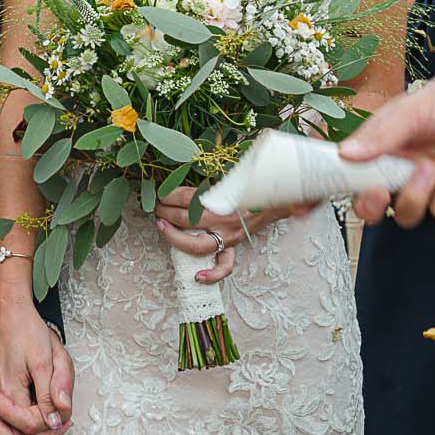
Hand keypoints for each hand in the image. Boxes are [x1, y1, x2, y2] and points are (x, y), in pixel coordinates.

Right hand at [0, 295, 72, 434]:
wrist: (10, 313)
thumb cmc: (28, 330)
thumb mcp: (47, 359)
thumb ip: (52, 392)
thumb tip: (55, 420)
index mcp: (11, 391)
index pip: (29, 427)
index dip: (50, 426)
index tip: (64, 416)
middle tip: (56, 423)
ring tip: (42, 425)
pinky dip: (5, 427)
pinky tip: (23, 419)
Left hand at [152, 185, 293, 284]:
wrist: (278, 198)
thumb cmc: (252, 185)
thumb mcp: (233, 173)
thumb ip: (214, 172)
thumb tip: (191, 158)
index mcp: (223, 198)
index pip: (187, 197)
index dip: (169, 194)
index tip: (161, 192)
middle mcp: (224, 219)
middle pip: (185, 219)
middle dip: (165, 212)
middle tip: (157, 207)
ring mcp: (229, 236)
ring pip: (196, 245)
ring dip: (174, 237)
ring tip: (162, 226)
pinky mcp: (234, 246)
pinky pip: (224, 265)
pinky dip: (211, 275)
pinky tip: (197, 277)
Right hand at [339, 55, 434, 226]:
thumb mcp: (413, 110)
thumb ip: (380, 135)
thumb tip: (345, 154)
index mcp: (384, 143)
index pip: (351, 171)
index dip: (338, 186)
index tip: (328, 194)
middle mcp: (401, 165)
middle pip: (373, 203)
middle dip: (371, 206)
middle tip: (378, 193)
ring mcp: (428, 181)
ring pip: (406, 213)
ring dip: (416, 195)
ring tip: (431, 168)